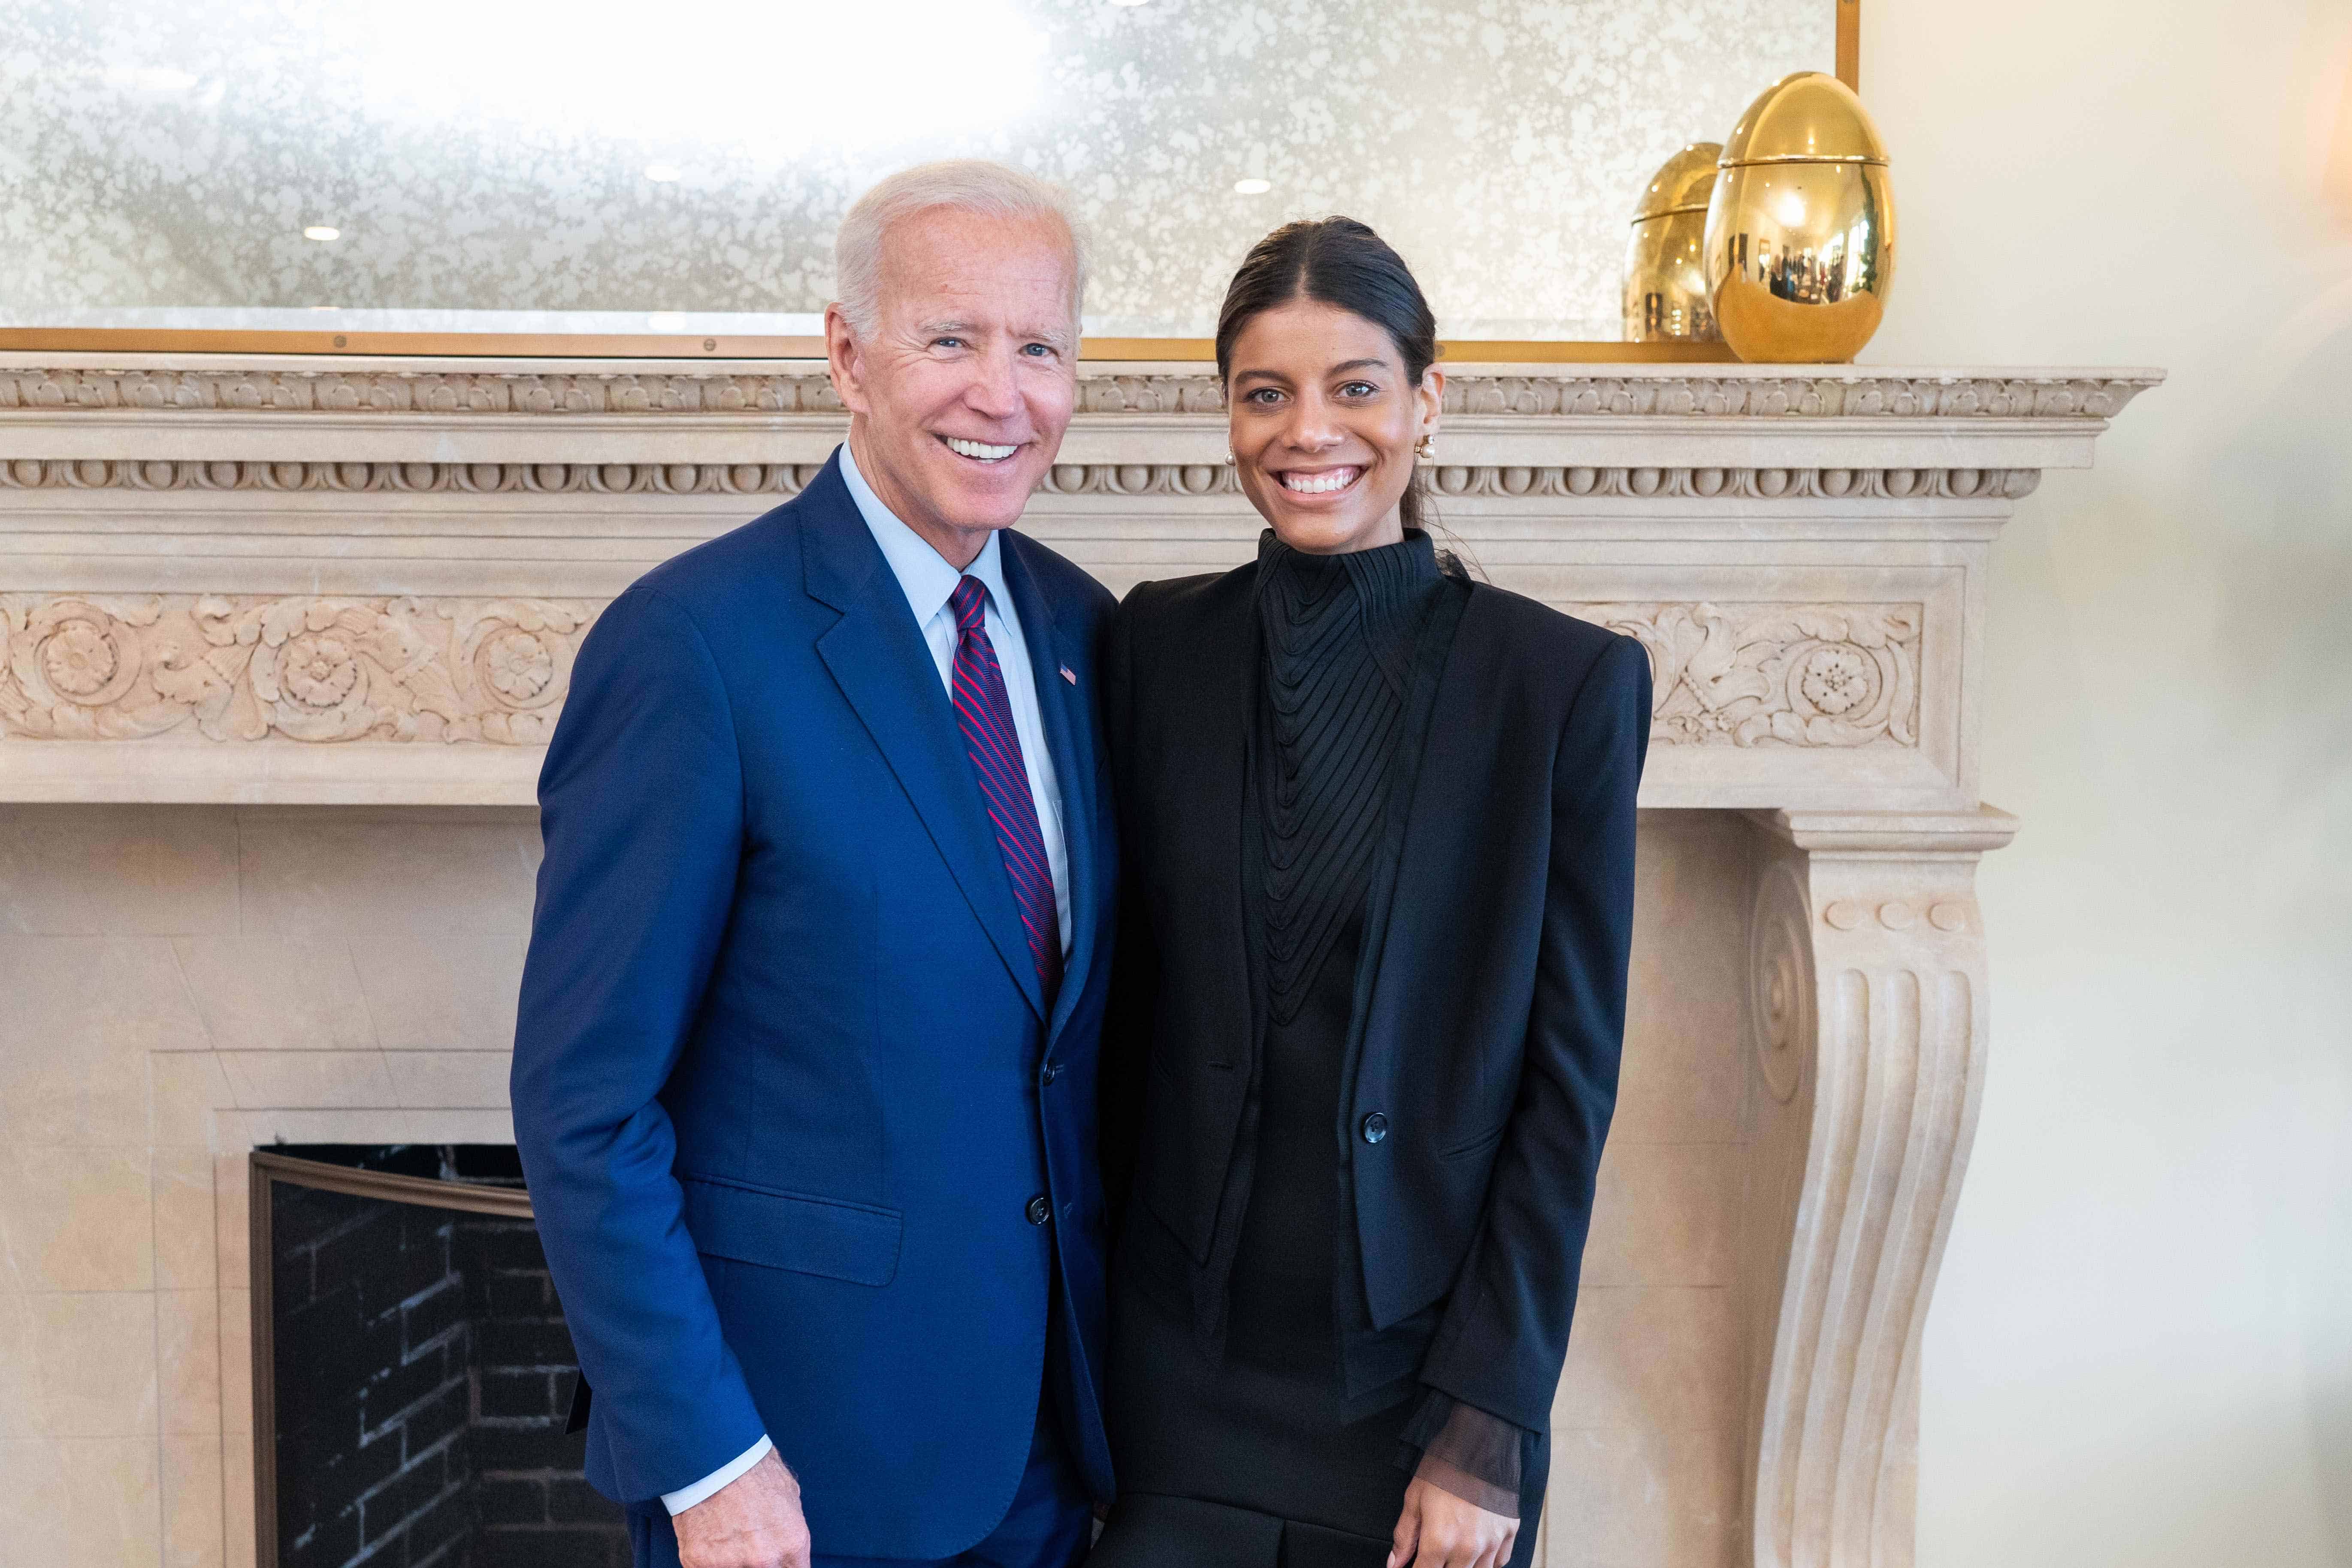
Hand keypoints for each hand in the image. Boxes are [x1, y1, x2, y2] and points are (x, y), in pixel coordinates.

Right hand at [674, 1451, 810, 1567]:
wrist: (714, 1454)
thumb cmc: (753, 1468)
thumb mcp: (790, 1497)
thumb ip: (789, 1532)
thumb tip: (788, 1550)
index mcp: (791, 1544)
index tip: (778, 1563)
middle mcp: (764, 1560)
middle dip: (759, 1564)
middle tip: (750, 1548)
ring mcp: (730, 1564)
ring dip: (733, 1563)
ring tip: (729, 1539)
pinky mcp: (698, 1562)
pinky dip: (710, 1560)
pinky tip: (711, 1539)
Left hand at [1387, 1477, 1517, 1567]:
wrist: (1480, 1441)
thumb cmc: (1445, 1466)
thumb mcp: (1414, 1498)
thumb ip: (1405, 1536)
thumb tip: (1394, 1563)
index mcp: (1439, 1541)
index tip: (1415, 1564)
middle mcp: (1467, 1548)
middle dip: (1439, 1566)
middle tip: (1435, 1553)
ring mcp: (1491, 1543)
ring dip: (1462, 1565)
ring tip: (1454, 1549)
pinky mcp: (1509, 1533)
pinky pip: (1498, 1562)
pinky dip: (1486, 1561)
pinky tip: (1476, 1548)